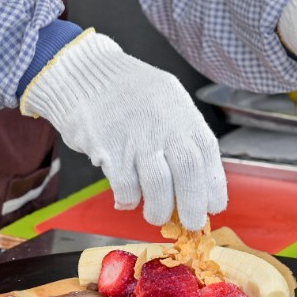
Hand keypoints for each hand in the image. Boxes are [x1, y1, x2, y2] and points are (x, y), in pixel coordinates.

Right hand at [20, 30, 226, 229]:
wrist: (82, 73)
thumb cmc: (125, 91)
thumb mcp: (166, 99)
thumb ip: (180, 133)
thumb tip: (190, 179)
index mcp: (182, 111)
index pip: (208, 153)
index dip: (214, 185)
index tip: (213, 205)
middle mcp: (164, 123)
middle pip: (189, 172)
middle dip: (193, 205)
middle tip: (192, 222)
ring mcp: (137, 136)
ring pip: (158, 185)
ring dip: (159, 209)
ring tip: (156, 215)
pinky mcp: (110, 148)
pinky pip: (125, 186)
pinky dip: (129, 199)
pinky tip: (126, 200)